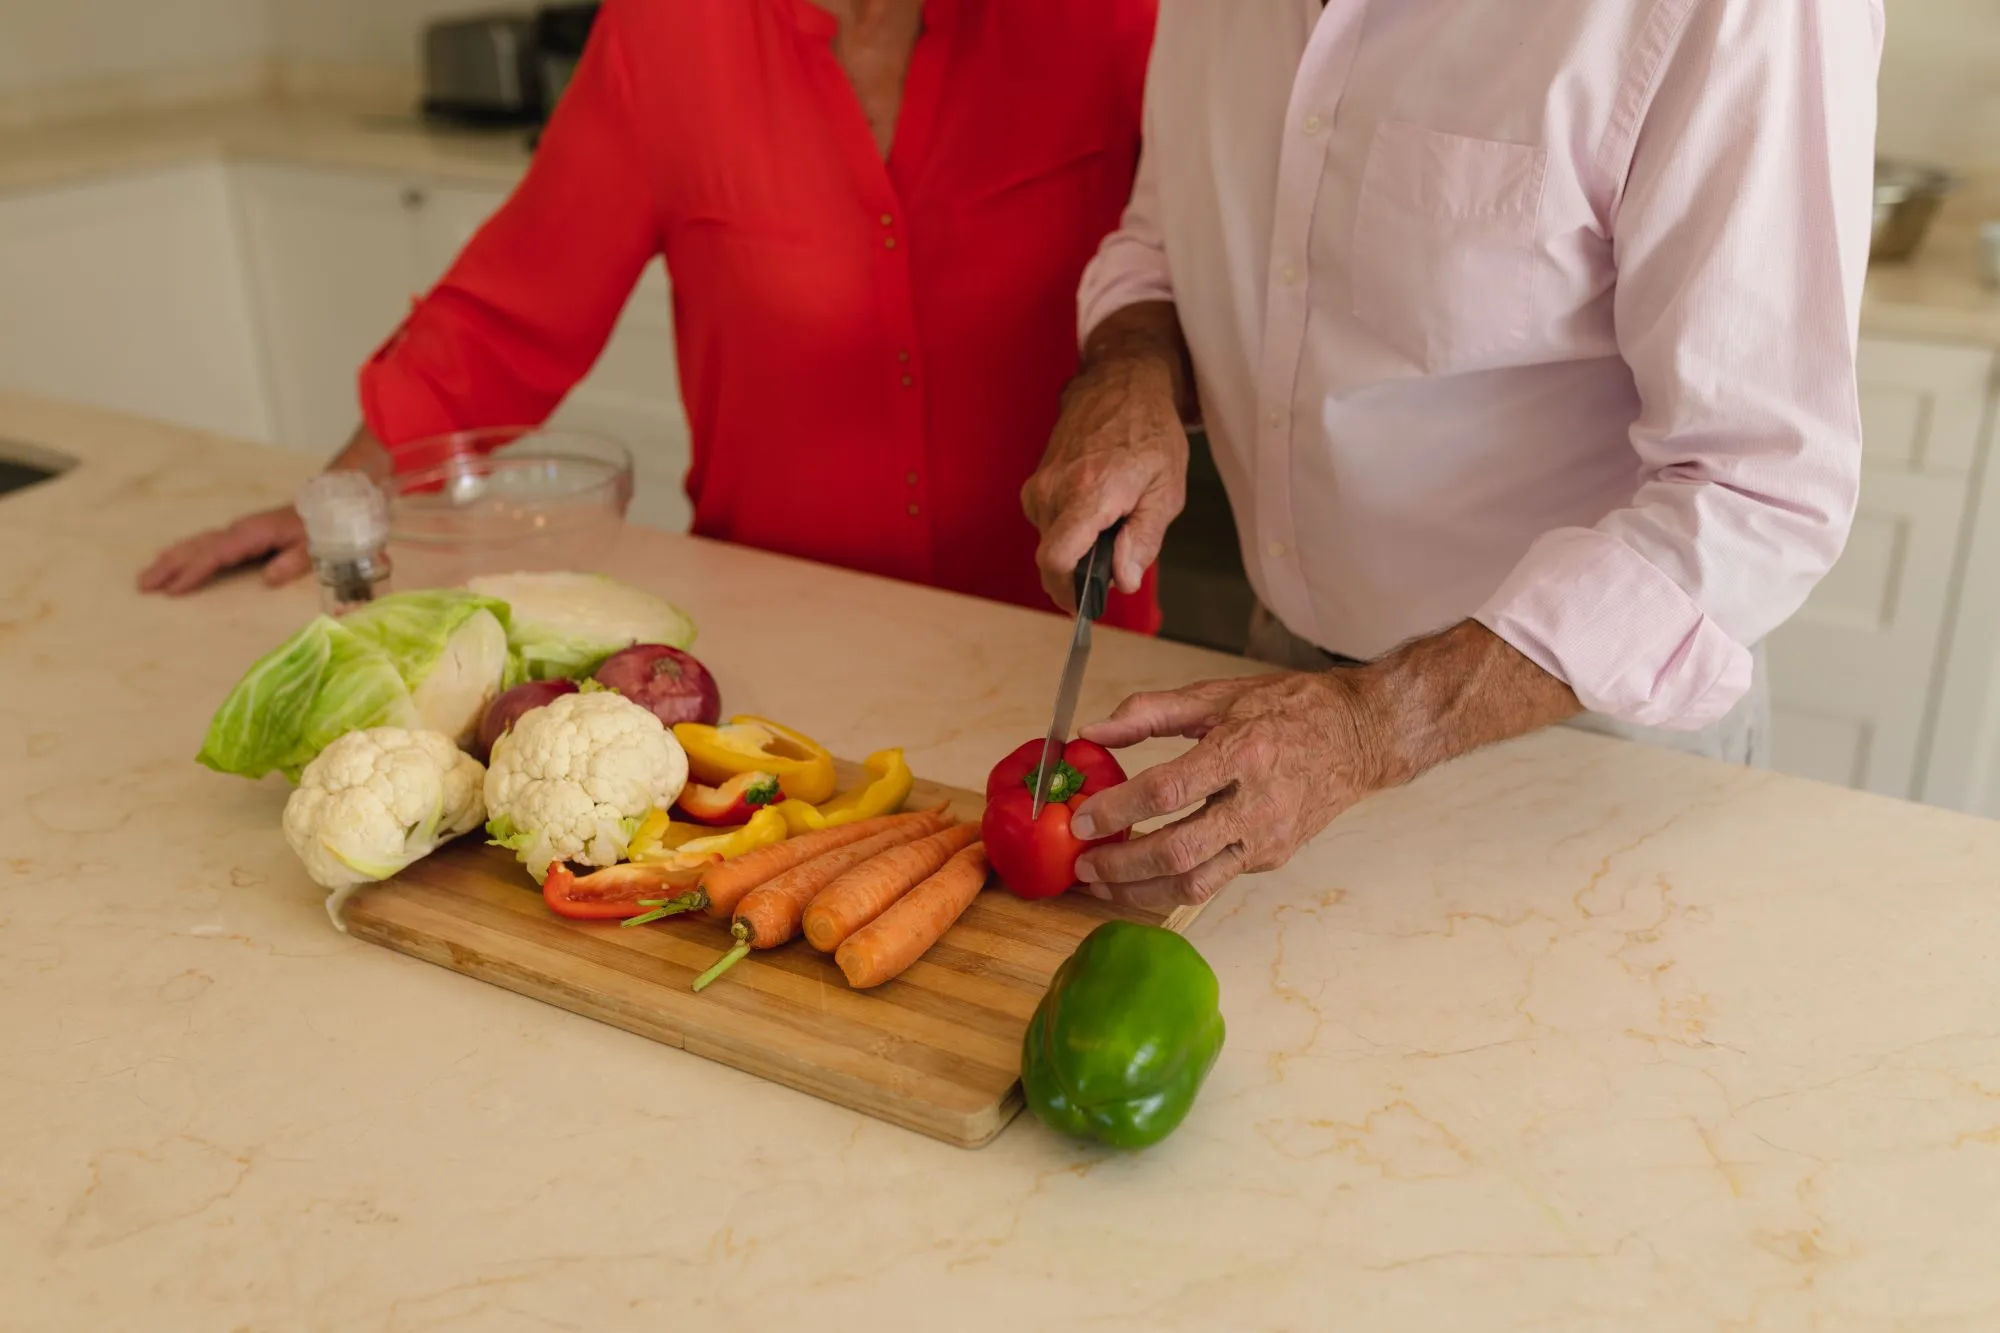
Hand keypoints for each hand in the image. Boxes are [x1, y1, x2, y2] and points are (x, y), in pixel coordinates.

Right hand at [138, 504, 308, 594]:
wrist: (320, 506)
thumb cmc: (316, 529)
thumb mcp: (312, 548)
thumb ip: (292, 562)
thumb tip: (269, 579)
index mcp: (252, 535)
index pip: (216, 554)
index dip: (194, 571)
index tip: (172, 588)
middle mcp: (237, 531)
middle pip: (197, 548)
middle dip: (169, 566)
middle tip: (143, 584)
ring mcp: (235, 531)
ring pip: (195, 545)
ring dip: (170, 560)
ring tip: (146, 576)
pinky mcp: (236, 535)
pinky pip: (203, 544)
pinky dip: (183, 552)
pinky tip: (169, 560)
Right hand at [1022, 312, 1190, 608]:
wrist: (1121, 383)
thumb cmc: (1149, 432)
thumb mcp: (1166, 490)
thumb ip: (1143, 540)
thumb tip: (1124, 581)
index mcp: (1089, 493)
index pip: (1056, 560)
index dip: (1068, 592)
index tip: (1085, 605)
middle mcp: (1055, 490)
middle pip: (1052, 557)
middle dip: (1080, 570)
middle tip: (1117, 559)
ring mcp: (1041, 484)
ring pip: (1049, 540)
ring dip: (1076, 547)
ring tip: (1111, 522)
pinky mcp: (1036, 480)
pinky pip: (1047, 521)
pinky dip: (1069, 527)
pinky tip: (1095, 508)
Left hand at [1066, 622, 1584, 909]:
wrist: (1362, 737)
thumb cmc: (1289, 710)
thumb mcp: (1217, 694)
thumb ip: (1150, 712)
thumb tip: (1092, 731)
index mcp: (1243, 752)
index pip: (1170, 790)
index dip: (1120, 810)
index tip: (1083, 819)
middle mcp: (1258, 804)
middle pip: (1178, 852)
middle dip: (1121, 867)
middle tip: (1083, 865)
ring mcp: (1268, 839)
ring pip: (1195, 885)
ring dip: (1140, 893)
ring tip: (1102, 886)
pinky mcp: (1271, 859)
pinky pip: (1213, 883)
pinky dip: (1171, 887)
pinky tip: (1140, 879)